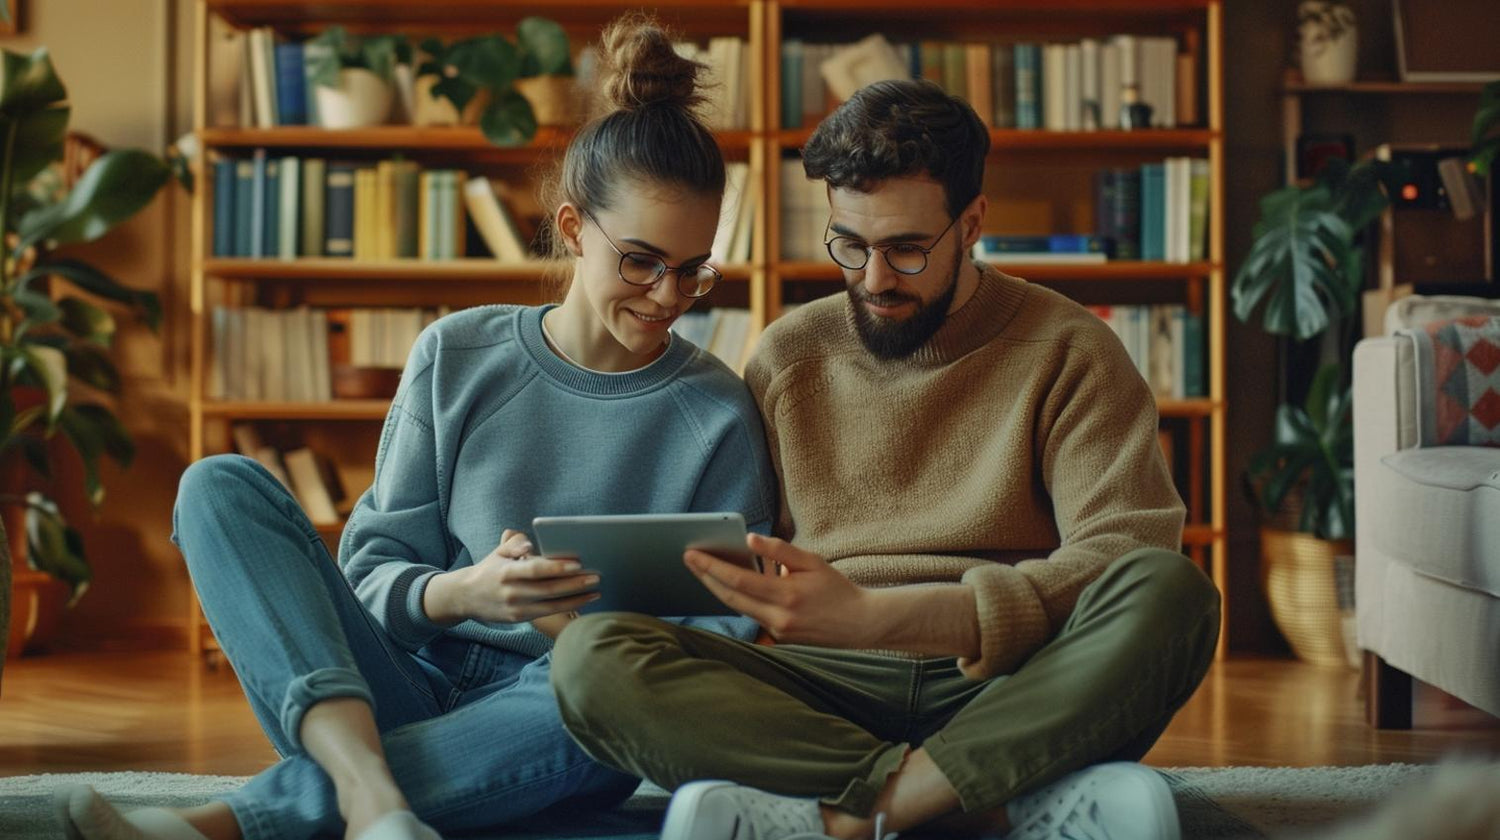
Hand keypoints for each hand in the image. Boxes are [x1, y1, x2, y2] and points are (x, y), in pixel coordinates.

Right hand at [425, 529, 599, 624]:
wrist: (466, 597)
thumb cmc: (489, 569)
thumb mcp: (498, 552)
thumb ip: (515, 543)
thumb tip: (530, 544)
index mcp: (506, 572)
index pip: (535, 569)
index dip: (556, 567)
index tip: (577, 563)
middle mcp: (512, 592)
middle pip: (548, 589)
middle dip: (574, 584)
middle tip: (596, 576)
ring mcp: (516, 608)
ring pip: (552, 605)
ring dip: (576, 599)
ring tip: (596, 591)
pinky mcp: (520, 619)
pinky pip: (548, 613)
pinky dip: (567, 608)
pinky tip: (583, 601)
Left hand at [684, 533, 874, 647]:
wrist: (859, 624)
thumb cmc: (836, 588)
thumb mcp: (812, 562)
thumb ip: (780, 550)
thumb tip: (749, 540)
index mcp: (787, 595)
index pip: (738, 580)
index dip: (711, 567)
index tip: (691, 554)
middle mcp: (778, 617)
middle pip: (730, 597)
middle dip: (705, 577)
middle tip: (687, 559)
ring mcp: (777, 631)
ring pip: (738, 607)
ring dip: (718, 588)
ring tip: (701, 568)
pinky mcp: (778, 637)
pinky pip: (751, 614)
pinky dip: (737, 598)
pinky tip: (726, 584)